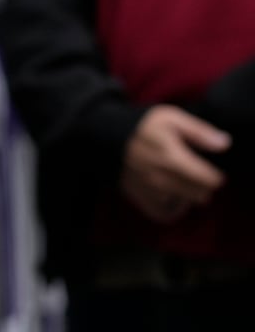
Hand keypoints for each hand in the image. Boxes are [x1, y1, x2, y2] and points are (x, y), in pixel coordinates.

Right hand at [121, 105, 229, 222]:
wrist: (107, 137)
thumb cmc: (143, 126)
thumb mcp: (172, 118)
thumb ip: (200, 132)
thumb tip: (224, 144)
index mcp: (173, 158)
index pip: (208, 180)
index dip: (216, 176)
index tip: (212, 170)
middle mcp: (161, 178)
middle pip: (199, 194)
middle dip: (203, 186)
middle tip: (199, 177)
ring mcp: (148, 190)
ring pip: (182, 203)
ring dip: (189, 197)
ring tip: (187, 186)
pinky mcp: (137, 197)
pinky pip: (162, 213)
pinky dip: (173, 210)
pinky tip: (174, 199)